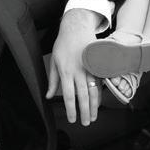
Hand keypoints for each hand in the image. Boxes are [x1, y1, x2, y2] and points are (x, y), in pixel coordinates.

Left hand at [45, 9, 101, 125]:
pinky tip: (98, 103)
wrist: (76, 27)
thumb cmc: (63, 43)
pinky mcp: (97, 64)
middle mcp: (79, 71)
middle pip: (83, 96)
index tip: (72, 119)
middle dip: (85, 112)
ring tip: (93, 117)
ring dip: (94, 106)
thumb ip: (53, 81)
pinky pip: (99, 83)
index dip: (71, 109)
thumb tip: (49, 96)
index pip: (69, 95)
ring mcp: (90, 68)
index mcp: (66, 71)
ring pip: (94, 91)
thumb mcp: (54, 61)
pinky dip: (99, 95)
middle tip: (86, 123)